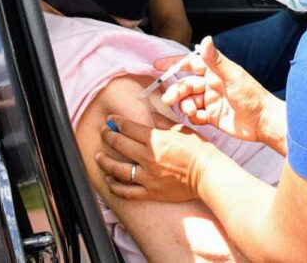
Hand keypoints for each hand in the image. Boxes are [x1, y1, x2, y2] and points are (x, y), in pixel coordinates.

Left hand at [95, 112, 216, 201]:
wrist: (208, 175)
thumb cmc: (198, 149)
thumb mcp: (180, 129)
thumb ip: (161, 122)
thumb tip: (148, 113)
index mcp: (155, 139)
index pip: (128, 127)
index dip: (116, 122)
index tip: (111, 120)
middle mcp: (148, 157)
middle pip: (119, 144)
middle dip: (107, 135)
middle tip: (103, 131)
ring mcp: (148, 176)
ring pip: (117, 169)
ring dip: (105, 161)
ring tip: (98, 156)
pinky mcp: (150, 192)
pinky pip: (127, 191)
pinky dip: (115, 186)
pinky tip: (110, 180)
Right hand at [158, 36, 271, 142]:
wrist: (263, 122)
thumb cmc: (253, 96)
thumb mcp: (233, 75)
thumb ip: (216, 59)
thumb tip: (206, 39)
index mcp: (215, 72)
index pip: (190, 64)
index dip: (174, 64)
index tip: (158, 66)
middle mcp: (211, 85)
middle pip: (185, 85)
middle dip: (176, 91)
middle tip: (169, 98)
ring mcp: (210, 101)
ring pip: (188, 101)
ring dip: (184, 105)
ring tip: (190, 110)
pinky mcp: (211, 117)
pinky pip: (195, 116)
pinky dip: (193, 117)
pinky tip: (199, 118)